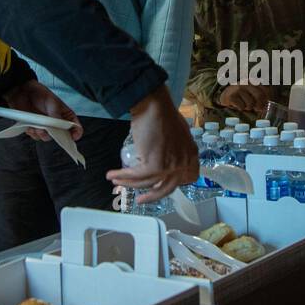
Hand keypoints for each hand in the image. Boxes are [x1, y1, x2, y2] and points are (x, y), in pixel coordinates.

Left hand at [2, 80, 82, 141]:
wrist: (22, 91)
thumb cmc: (40, 93)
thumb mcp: (52, 102)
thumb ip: (56, 115)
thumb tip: (58, 127)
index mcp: (65, 115)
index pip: (75, 126)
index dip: (76, 132)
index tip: (73, 137)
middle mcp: (56, 123)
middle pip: (61, 136)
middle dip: (54, 136)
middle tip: (48, 131)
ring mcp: (45, 126)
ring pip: (47, 138)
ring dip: (41, 135)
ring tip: (36, 127)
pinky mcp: (34, 128)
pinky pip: (35, 136)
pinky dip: (32, 133)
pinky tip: (29, 125)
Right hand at [106, 85, 197, 203]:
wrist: (154, 106)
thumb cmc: (162, 113)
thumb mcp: (178, 133)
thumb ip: (176, 147)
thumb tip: (165, 155)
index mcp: (191, 154)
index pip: (189, 177)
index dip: (175, 184)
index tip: (163, 185)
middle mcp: (183, 163)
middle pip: (167, 188)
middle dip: (152, 196)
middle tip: (141, 199)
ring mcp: (169, 166)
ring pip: (148, 184)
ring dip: (129, 184)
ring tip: (117, 183)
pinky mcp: (154, 165)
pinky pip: (136, 176)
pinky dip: (122, 176)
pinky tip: (113, 175)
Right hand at [217, 83, 271, 116]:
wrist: (226, 94)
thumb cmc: (243, 94)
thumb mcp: (254, 90)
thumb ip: (263, 93)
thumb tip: (273, 101)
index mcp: (254, 80)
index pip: (267, 88)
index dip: (270, 97)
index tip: (268, 102)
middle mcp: (247, 82)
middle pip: (260, 96)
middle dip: (260, 105)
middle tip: (258, 108)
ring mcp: (239, 88)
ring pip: (250, 103)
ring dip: (249, 108)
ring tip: (245, 105)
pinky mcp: (232, 96)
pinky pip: (242, 106)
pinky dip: (241, 108)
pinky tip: (238, 105)